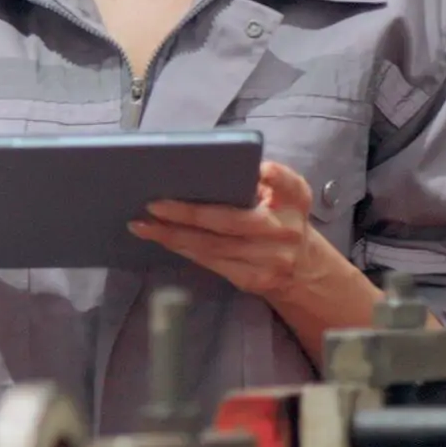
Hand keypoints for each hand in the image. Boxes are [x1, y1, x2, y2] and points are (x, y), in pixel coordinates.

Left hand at [131, 160, 329, 301]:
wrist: (302, 268)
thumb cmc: (279, 219)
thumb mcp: (283, 196)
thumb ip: (262, 181)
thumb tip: (211, 166)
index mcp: (295, 200)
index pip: (289, 184)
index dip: (275, 177)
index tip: (260, 169)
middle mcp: (286, 230)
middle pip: (232, 221)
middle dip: (188, 213)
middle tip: (154, 204)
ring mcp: (271, 260)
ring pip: (213, 246)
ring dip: (173, 235)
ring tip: (142, 224)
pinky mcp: (254, 280)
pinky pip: (210, 262)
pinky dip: (182, 249)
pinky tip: (161, 239)